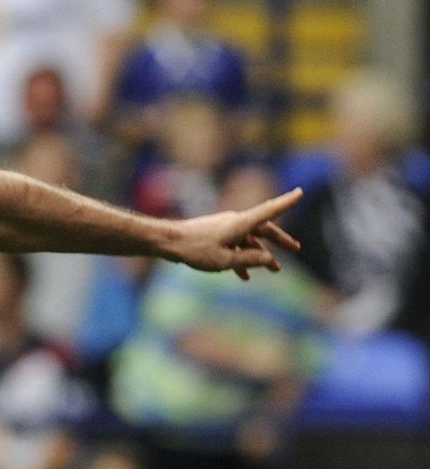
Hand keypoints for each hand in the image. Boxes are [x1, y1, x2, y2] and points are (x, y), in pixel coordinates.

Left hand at [169, 189, 302, 279]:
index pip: (269, 211)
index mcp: (241, 224)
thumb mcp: (225, 260)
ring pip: (249, 240)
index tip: (301, 192)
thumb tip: (268, 258)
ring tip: (274, 269)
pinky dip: (242, 258)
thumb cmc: (195, 250)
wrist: (168, 242)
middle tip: (296, 249)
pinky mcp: (216, 235)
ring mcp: (225, 228)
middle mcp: (236, 222)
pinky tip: (245, 276)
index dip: (287, 202)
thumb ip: (249, 259)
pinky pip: (234, 246)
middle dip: (280, 240)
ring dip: (261, 254)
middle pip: (264, 229)